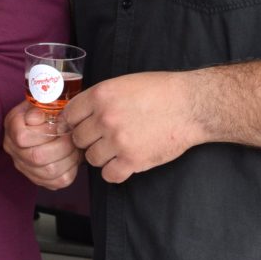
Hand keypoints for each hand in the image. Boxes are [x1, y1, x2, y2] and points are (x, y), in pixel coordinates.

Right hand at [2, 101, 82, 189]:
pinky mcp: (40, 180)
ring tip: (75, 146)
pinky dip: (71, 169)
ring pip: (49, 172)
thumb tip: (39, 115)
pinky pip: (58, 181)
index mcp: (12, 127)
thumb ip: (42, 105)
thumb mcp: (43, 100)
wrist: (46, 123)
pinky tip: (73, 157)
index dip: (46, 131)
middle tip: (74, 136)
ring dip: (69, 158)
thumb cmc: (47, 111)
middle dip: (63, 146)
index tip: (62, 123)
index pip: (22, 137)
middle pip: (37, 157)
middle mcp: (14, 150)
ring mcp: (25, 167)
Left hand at [63, 72, 202, 183]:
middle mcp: (105, 118)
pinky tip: (125, 162)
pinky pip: (109, 175)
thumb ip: (100, 99)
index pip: (69, 115)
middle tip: (105, 137)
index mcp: (101, 95)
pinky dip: (115, 171)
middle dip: (90, 139)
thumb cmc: (161, 92)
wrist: (191, 106)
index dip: (75, 122)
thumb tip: (79, 115)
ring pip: (92, 158)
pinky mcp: (133, 160)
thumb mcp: (124, 83)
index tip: (83, 126)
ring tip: (120, 147)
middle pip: (79, 139)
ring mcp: (118, 141)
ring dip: (103, 155)